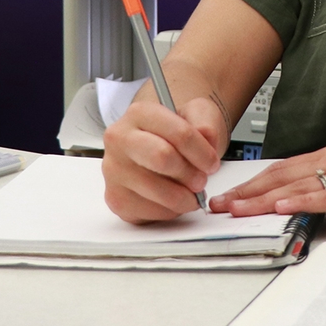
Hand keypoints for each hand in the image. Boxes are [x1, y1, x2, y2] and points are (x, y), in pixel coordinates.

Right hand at [102, 93, 227, 222]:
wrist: (159, 149)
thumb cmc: (177, 134)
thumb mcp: (197, 115)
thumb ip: (205, 122)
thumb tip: (206, 135)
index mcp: (139, 113)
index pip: (179, 133)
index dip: (202, 152)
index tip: (212, 163)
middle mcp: (119, 139)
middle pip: (163, 159)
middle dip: (190, 174)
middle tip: (200, 180)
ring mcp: (114, 171)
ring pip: (159, 191)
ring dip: (184, 197)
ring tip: (189, 191)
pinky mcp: (117, 199)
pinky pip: (152, 212)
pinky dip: (171, 211)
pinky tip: (172, 199)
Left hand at [210, 146, 325, 227]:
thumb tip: (299, 204)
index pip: (281, 170)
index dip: (251, 183)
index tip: (228, 196)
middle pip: (280, 175)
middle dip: (246, 192)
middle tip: (219, 205)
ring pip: (295, 185)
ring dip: (262, 198)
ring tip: (237, 209)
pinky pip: (324, 197)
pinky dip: (299, 201)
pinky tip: (280, 206)